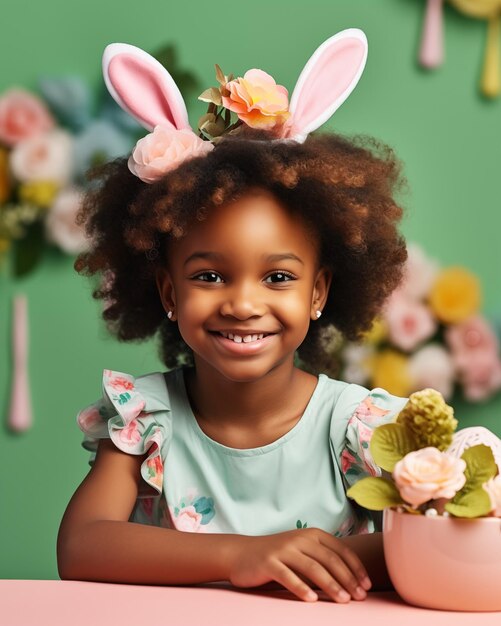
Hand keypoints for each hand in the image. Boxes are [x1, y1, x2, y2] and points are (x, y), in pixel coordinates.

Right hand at [228, 528, 371, 602]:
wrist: (242, 553)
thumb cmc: (277, 556)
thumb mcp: (302, 550)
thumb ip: (322, 558)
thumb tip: (351, 579)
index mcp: (312, 535)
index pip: (340, 550)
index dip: (356, 568)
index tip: (366, 586)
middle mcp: (299, 539)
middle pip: (330, 560)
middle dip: (348, 579)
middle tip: (359, 597)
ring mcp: (284, 550)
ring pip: (313, 568)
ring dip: (331, 585)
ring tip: (343, 600)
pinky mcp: (269, 562)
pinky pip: (288, 576)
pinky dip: (302, 588)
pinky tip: (312, 600)